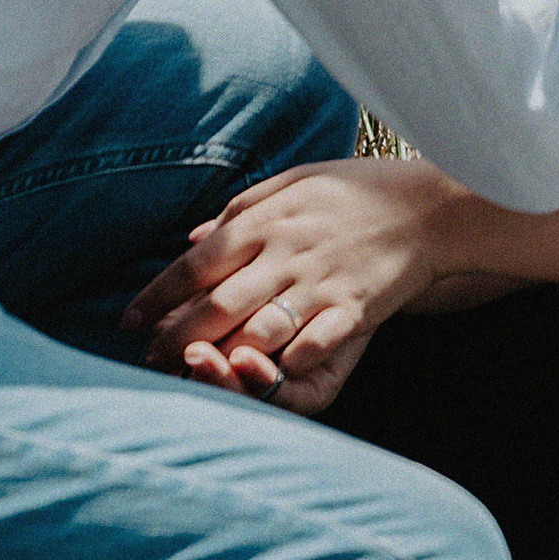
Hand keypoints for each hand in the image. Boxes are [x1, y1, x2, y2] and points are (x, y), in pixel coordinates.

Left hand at [126, 158, 459, 412]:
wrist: (428, 206)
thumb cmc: (355, 191)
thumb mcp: (292, 183)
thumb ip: (240, 210)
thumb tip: (192, 239)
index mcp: (266, 220)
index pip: (196, 263)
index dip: (158, 296)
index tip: (130, 322)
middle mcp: (286, 252)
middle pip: (217, 302)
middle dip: (175, 337)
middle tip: (148, 359)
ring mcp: (320, 282)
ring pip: (257, 327)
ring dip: (219, 356)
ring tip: (191, 373)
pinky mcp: (353, 308)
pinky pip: (312, 344)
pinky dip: (284, 364)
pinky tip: (261, 376)